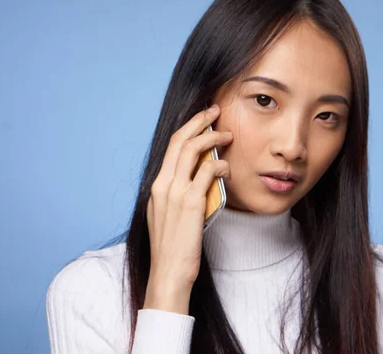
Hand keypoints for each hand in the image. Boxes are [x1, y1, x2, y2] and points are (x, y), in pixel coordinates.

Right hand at [143, 104, 232, 313]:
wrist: (168, 270)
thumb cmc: (172, 246)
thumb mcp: (169, 215)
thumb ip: (179, 194)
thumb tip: (200, 178)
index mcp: (156, 186)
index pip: (171, 147)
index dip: (188, 129)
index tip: (202, 120)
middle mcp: (162, 184)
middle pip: (179, 140)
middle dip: (198, 121)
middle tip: (215, 111)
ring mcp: (175, 192)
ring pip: (191, 150)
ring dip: (211, 137)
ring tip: (227, 134)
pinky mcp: (190, 203)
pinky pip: (206, 172)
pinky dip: (218, 164)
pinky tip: (227, 166)